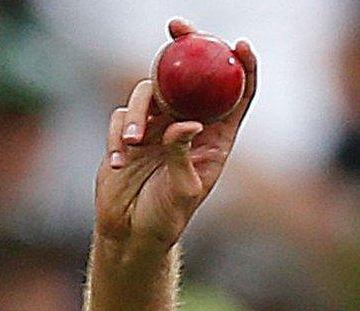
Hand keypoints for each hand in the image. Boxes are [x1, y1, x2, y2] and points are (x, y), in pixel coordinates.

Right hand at [95, 21, 257, 252]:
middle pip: (191, 75)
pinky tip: (117, 161)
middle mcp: (189, 125)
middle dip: (185, 46)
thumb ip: (183, 156)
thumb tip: (186, 124)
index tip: (241, 45)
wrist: (130, 233)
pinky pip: (121, 117)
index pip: (236, 96)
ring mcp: (158, 126)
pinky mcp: (127, 133)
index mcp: (216, 138)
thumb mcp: (182, 192)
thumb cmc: (166, 219)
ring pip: (150, 91)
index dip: (242, 68)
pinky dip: (118, 135)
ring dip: (139, 111)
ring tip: (133, 143)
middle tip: (177, 27)